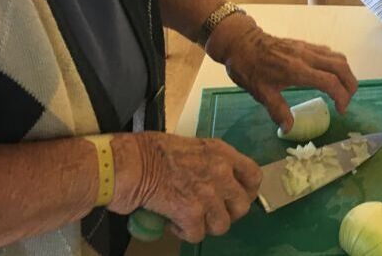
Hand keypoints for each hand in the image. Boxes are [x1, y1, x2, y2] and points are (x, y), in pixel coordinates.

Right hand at [109, 132, 260, 242]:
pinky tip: (172, 221)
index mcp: (221, 152)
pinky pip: (197, 234)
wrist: (127, 163)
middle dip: (226, 214)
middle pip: (242, 206)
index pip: (254, 175)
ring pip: (222, 225)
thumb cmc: (150, 152)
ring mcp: (208, 192)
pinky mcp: (192, 212)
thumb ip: (211, 162)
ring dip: (204, 225)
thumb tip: (220, 182)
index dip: (247, 192)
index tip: (235, 199)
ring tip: (187, 217)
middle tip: (207, 212)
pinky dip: (184, 232)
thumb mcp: (191, 147)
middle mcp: (220, 170)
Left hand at [206, 15, 357, 131]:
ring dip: (346, 73)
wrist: (241, 42)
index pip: (330, 82)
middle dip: (351, 85)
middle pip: (341, 67)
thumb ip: (277, 110)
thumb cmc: (249, 68)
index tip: (341, 110)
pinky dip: (336, 65)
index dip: (342, 97)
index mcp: (297, 70)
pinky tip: (330, 75)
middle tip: (347, 101)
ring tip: (342, 89)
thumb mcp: (260, 93)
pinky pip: (328, 53)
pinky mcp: (305, 44)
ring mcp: (307, 48)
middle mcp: (307, 56)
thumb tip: (289, 129)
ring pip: (338, 57)